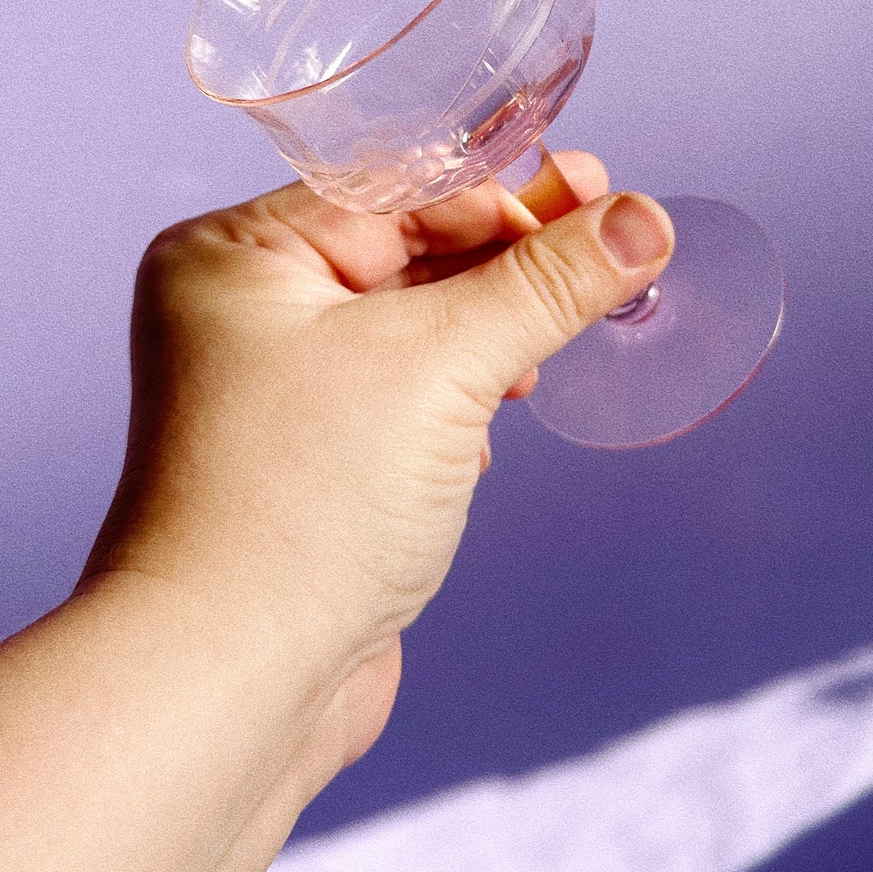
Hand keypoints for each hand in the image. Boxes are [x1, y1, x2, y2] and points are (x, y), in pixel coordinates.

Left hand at [82, 151, 674, 768]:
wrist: (231, 684)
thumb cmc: (300, 507)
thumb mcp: (440, 367)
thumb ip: (544, 285)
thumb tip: (641, 222)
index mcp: (235, 255)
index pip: (392, 187)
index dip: (502, 192)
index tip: (600, 195)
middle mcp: (241, 310)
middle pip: (405, 248)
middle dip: (506, 257)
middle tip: (610, 248)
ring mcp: (271, 390)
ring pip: (410, 323)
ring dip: (488, 328)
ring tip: (550, 345)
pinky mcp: (310, 460)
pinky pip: (402, 391)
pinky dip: (459, 394)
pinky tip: (496, 420)